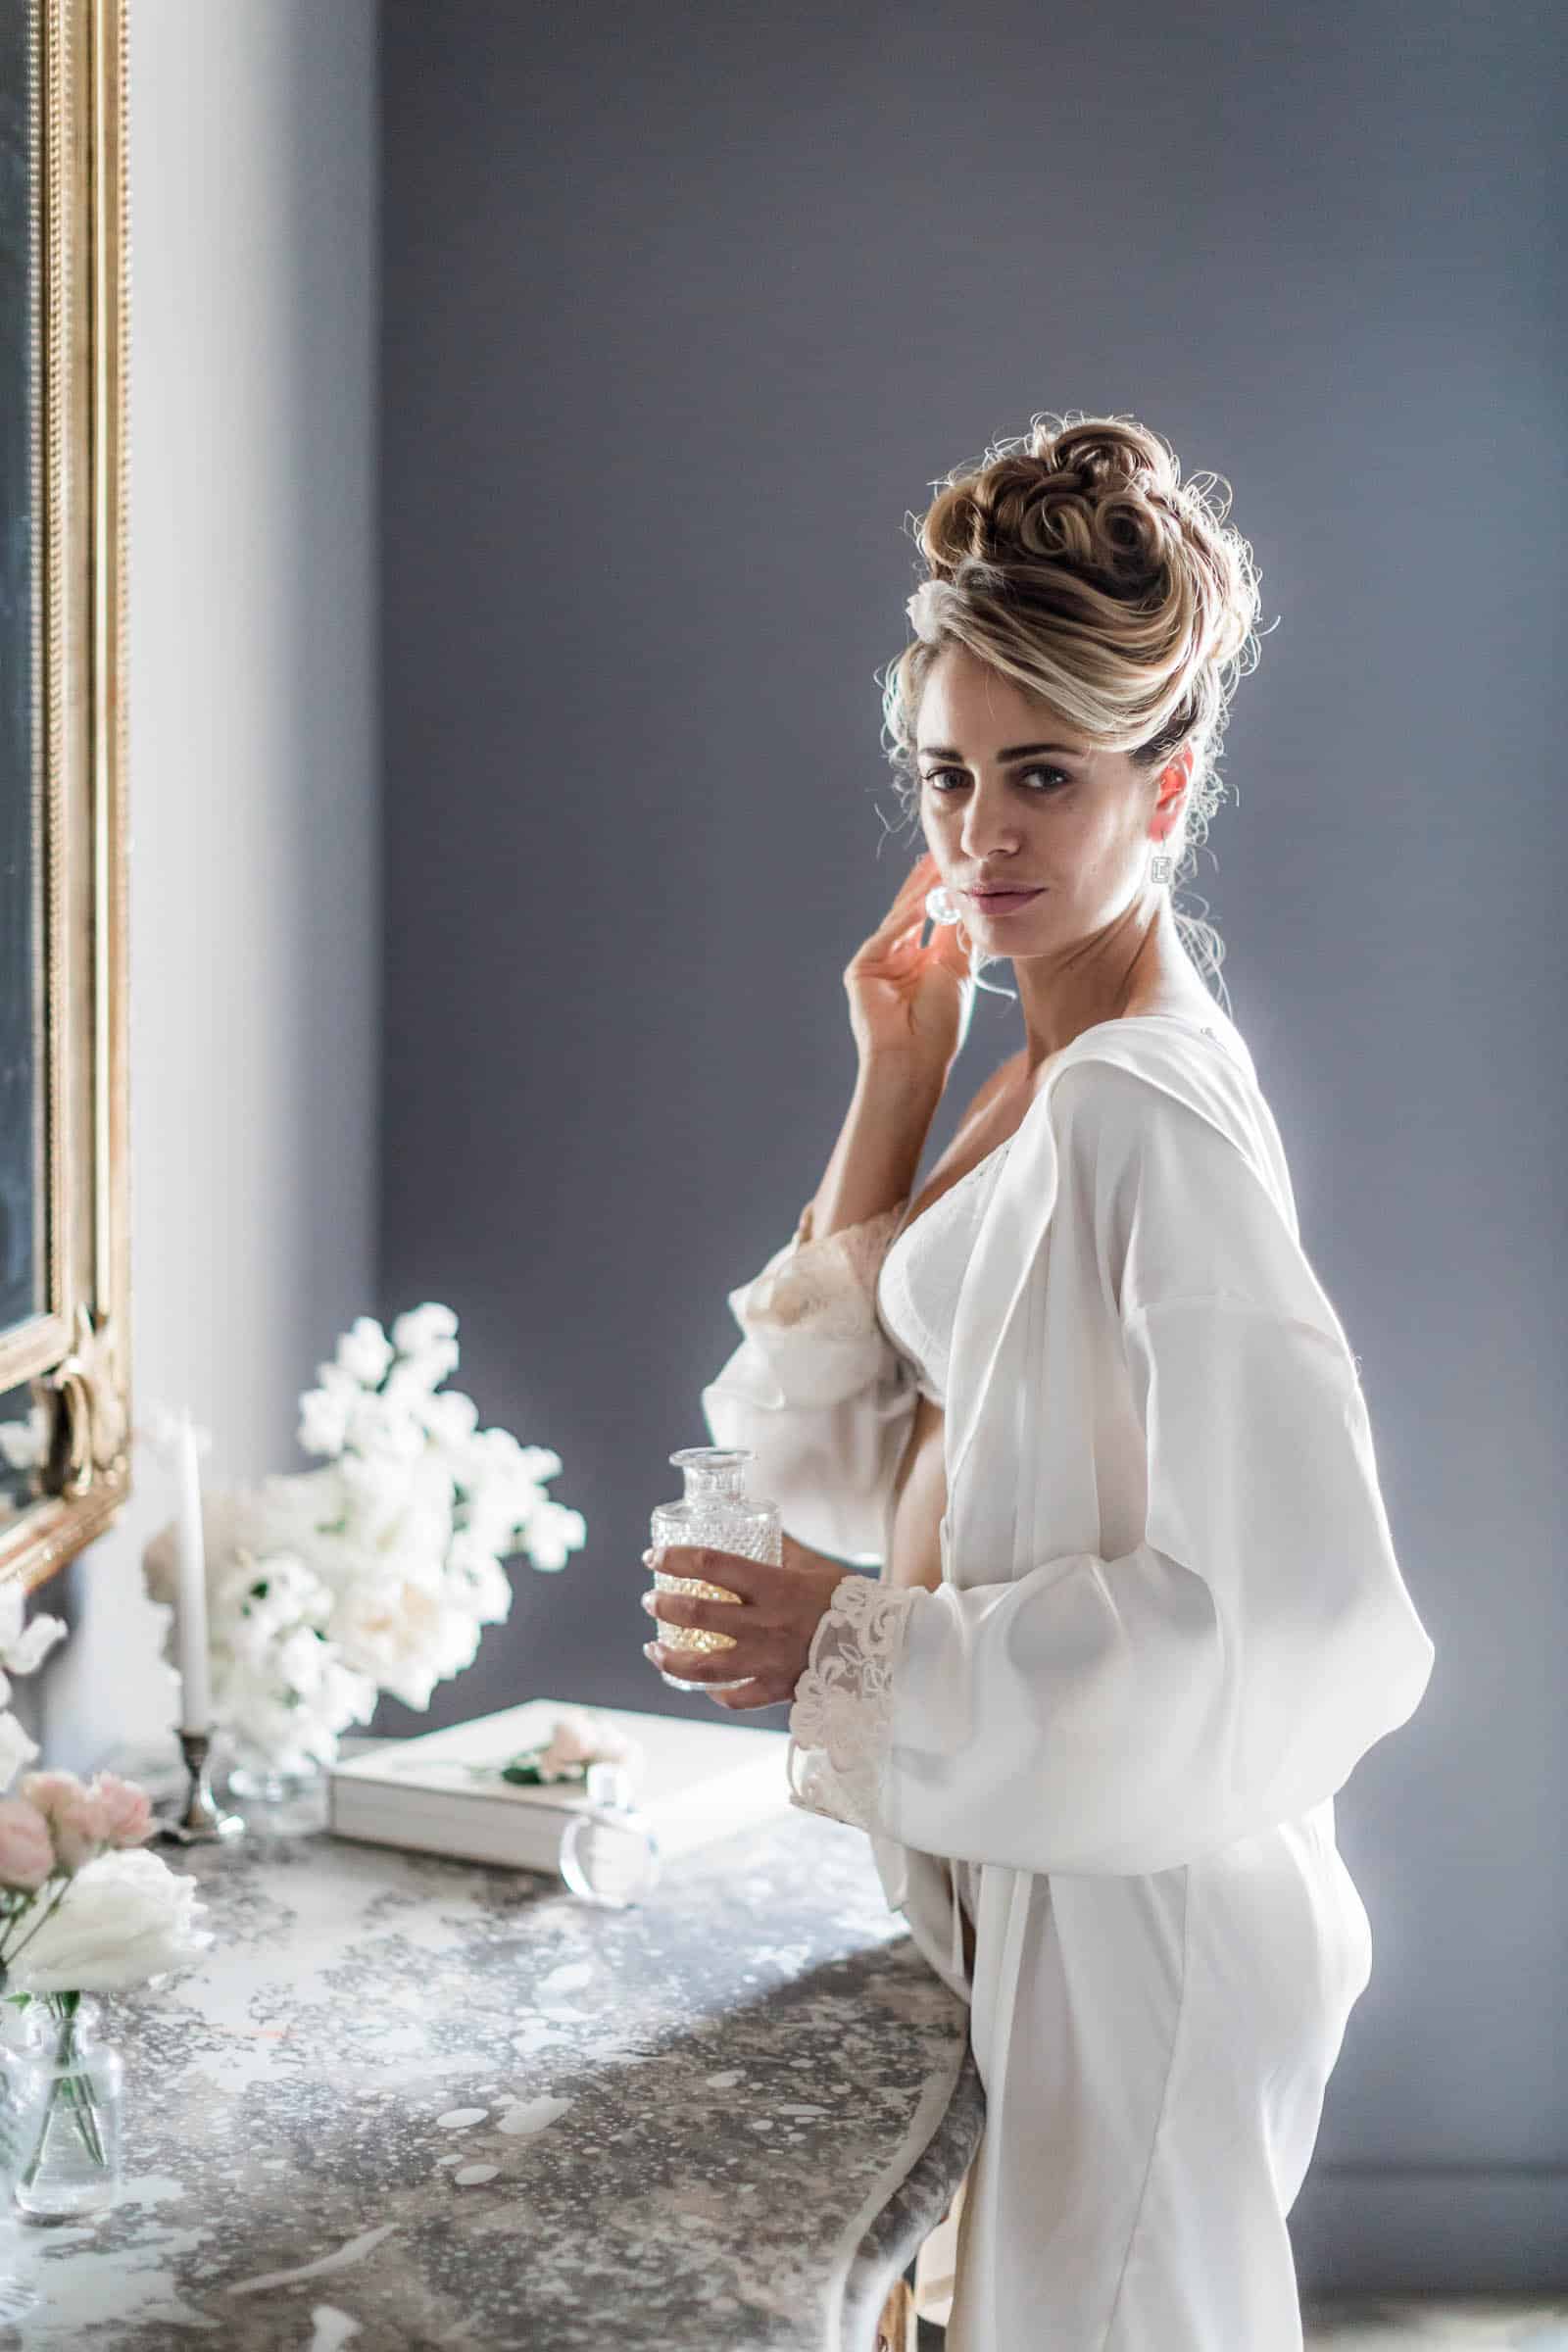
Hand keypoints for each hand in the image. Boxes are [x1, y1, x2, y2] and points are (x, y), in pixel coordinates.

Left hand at [639, 1533, 851, 1711]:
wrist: (886, 1647)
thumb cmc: (850, 1600)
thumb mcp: (814, 1566)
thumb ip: (782, 1549)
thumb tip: (759, 1524)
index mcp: (774, 1586)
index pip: (712, 1565)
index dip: (676, 1559)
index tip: (654, 1558)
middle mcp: (765, 1624)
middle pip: (697, 1614)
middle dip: (664, 1606)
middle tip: (651, 1600)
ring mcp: (769, 1661)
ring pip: (703, 1666)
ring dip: (670, 1658)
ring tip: (653, 1648)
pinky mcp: (778, 1690)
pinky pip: (736, 1698)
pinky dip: (714, 1693)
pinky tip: (702, 1685)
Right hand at [845, 851, 975, 1089]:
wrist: (913, 1062)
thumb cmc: (938, 1030)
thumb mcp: (956, 975)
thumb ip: (957, 939)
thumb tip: (968, 904)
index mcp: (920, 962)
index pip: (933, 919)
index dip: (947, 895)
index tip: (963, 870)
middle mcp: (898, 958)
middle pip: (914, 912)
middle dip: (930, 885)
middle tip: (945, 854)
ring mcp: (878, 962)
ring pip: (900, 920)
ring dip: (918, 894)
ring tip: (935, 866)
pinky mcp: (862, 969)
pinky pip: (887, 937)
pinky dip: (904, 920)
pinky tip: (922, 902)